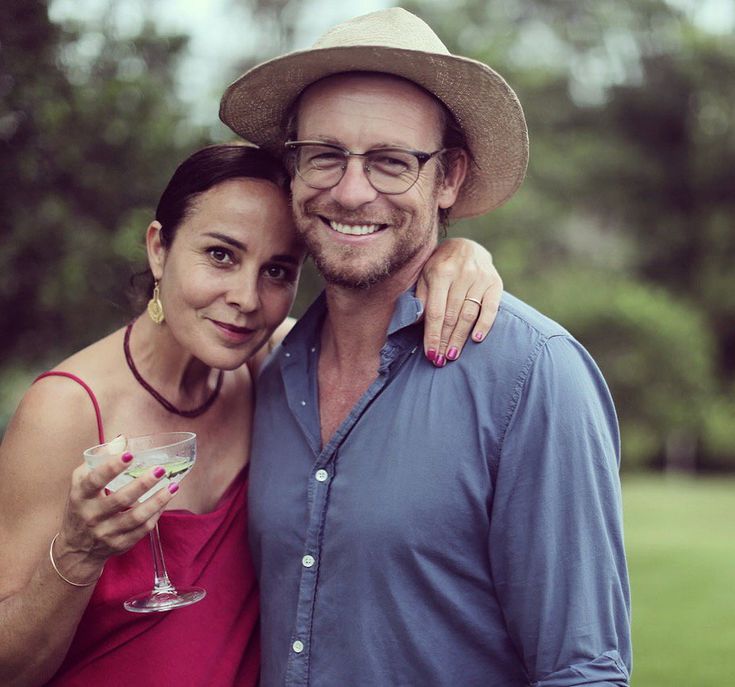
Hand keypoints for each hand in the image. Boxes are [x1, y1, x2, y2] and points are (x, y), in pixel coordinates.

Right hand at [54, 452, 178, 581]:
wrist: (76, 549)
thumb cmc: (82, 506)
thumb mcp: (81, 483)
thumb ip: (99, 460)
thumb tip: (122, 440)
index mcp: (80, 496)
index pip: (94, 481)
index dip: (111, 467)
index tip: (130, 454)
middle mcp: (92, 516)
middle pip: (120, 499)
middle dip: (142, 484)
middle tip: (161, 469)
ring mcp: (106, 532)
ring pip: (136, 517)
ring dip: (157, 501)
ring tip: (173, 486)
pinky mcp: (120, 544)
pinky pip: (142, 529)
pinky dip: (156, 514)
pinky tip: (166, 500)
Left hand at [416, 238, 502, 366]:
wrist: (466, 247)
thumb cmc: (440, 266)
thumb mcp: (425, 276)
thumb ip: (422, 297)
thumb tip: (418, 323)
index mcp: (440, 272)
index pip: (436, 311)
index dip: (433, 334)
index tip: (430, 353)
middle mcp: (461, 274)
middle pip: (452, 316)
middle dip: (445, 340)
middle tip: (440, 360)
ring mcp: (480, 278)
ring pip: (469, 314)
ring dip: (460, 338)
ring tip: (453, 355)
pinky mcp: (495, 282)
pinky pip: (491, 308)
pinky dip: (485, 324)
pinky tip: (477, 339)